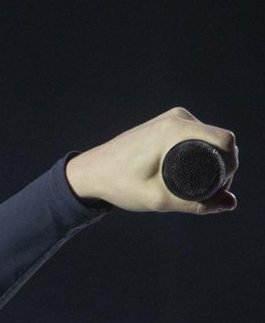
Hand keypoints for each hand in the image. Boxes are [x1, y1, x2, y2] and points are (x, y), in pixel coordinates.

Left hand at [66, 107, 237, 213]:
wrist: (90, 172)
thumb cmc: (118, 184)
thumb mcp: (158, 199)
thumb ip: (196, 204)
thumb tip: (230, 204)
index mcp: (175, 129)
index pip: (225, 142)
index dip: (232, 167)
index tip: (221, 189)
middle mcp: (177, 118)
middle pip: (220, 141)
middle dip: (223, 168)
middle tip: (210, 194)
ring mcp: (172, 118)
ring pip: (209, 140)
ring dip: (211, 162)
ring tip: (199, 187)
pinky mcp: (167, 124)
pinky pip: (196, 138)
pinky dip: (200, 154)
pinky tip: (193, 174)